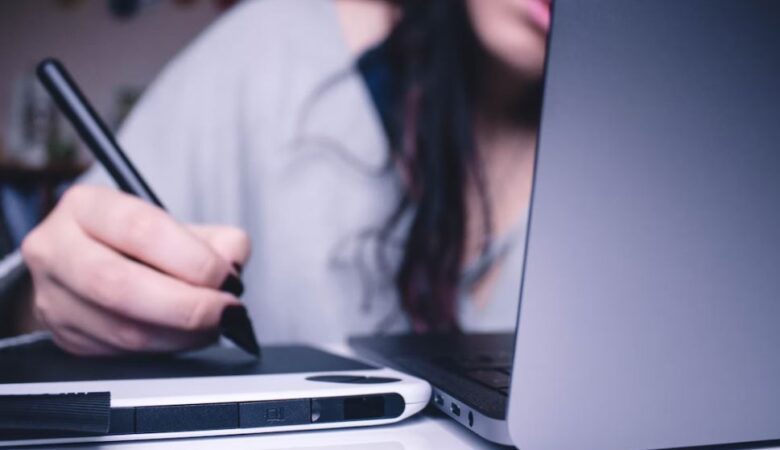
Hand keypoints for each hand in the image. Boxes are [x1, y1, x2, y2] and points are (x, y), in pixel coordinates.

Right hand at [21, 185, 250, 355]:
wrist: (90, 266)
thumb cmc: (139, 243)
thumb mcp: (178, 226)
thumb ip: (216, 239)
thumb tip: (232, 262)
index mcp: (86, 206)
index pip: (140, 230)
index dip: (191, 259)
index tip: (226, 277)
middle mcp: (56, 248)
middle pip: (119, 285)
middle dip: (185, 305)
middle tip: (224, 311)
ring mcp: (52, 297)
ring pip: (121, 329)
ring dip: (180, 335)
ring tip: (213, 326)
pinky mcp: (64, 336)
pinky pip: (120, 353)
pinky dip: (165, 349)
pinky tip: (186, 337)